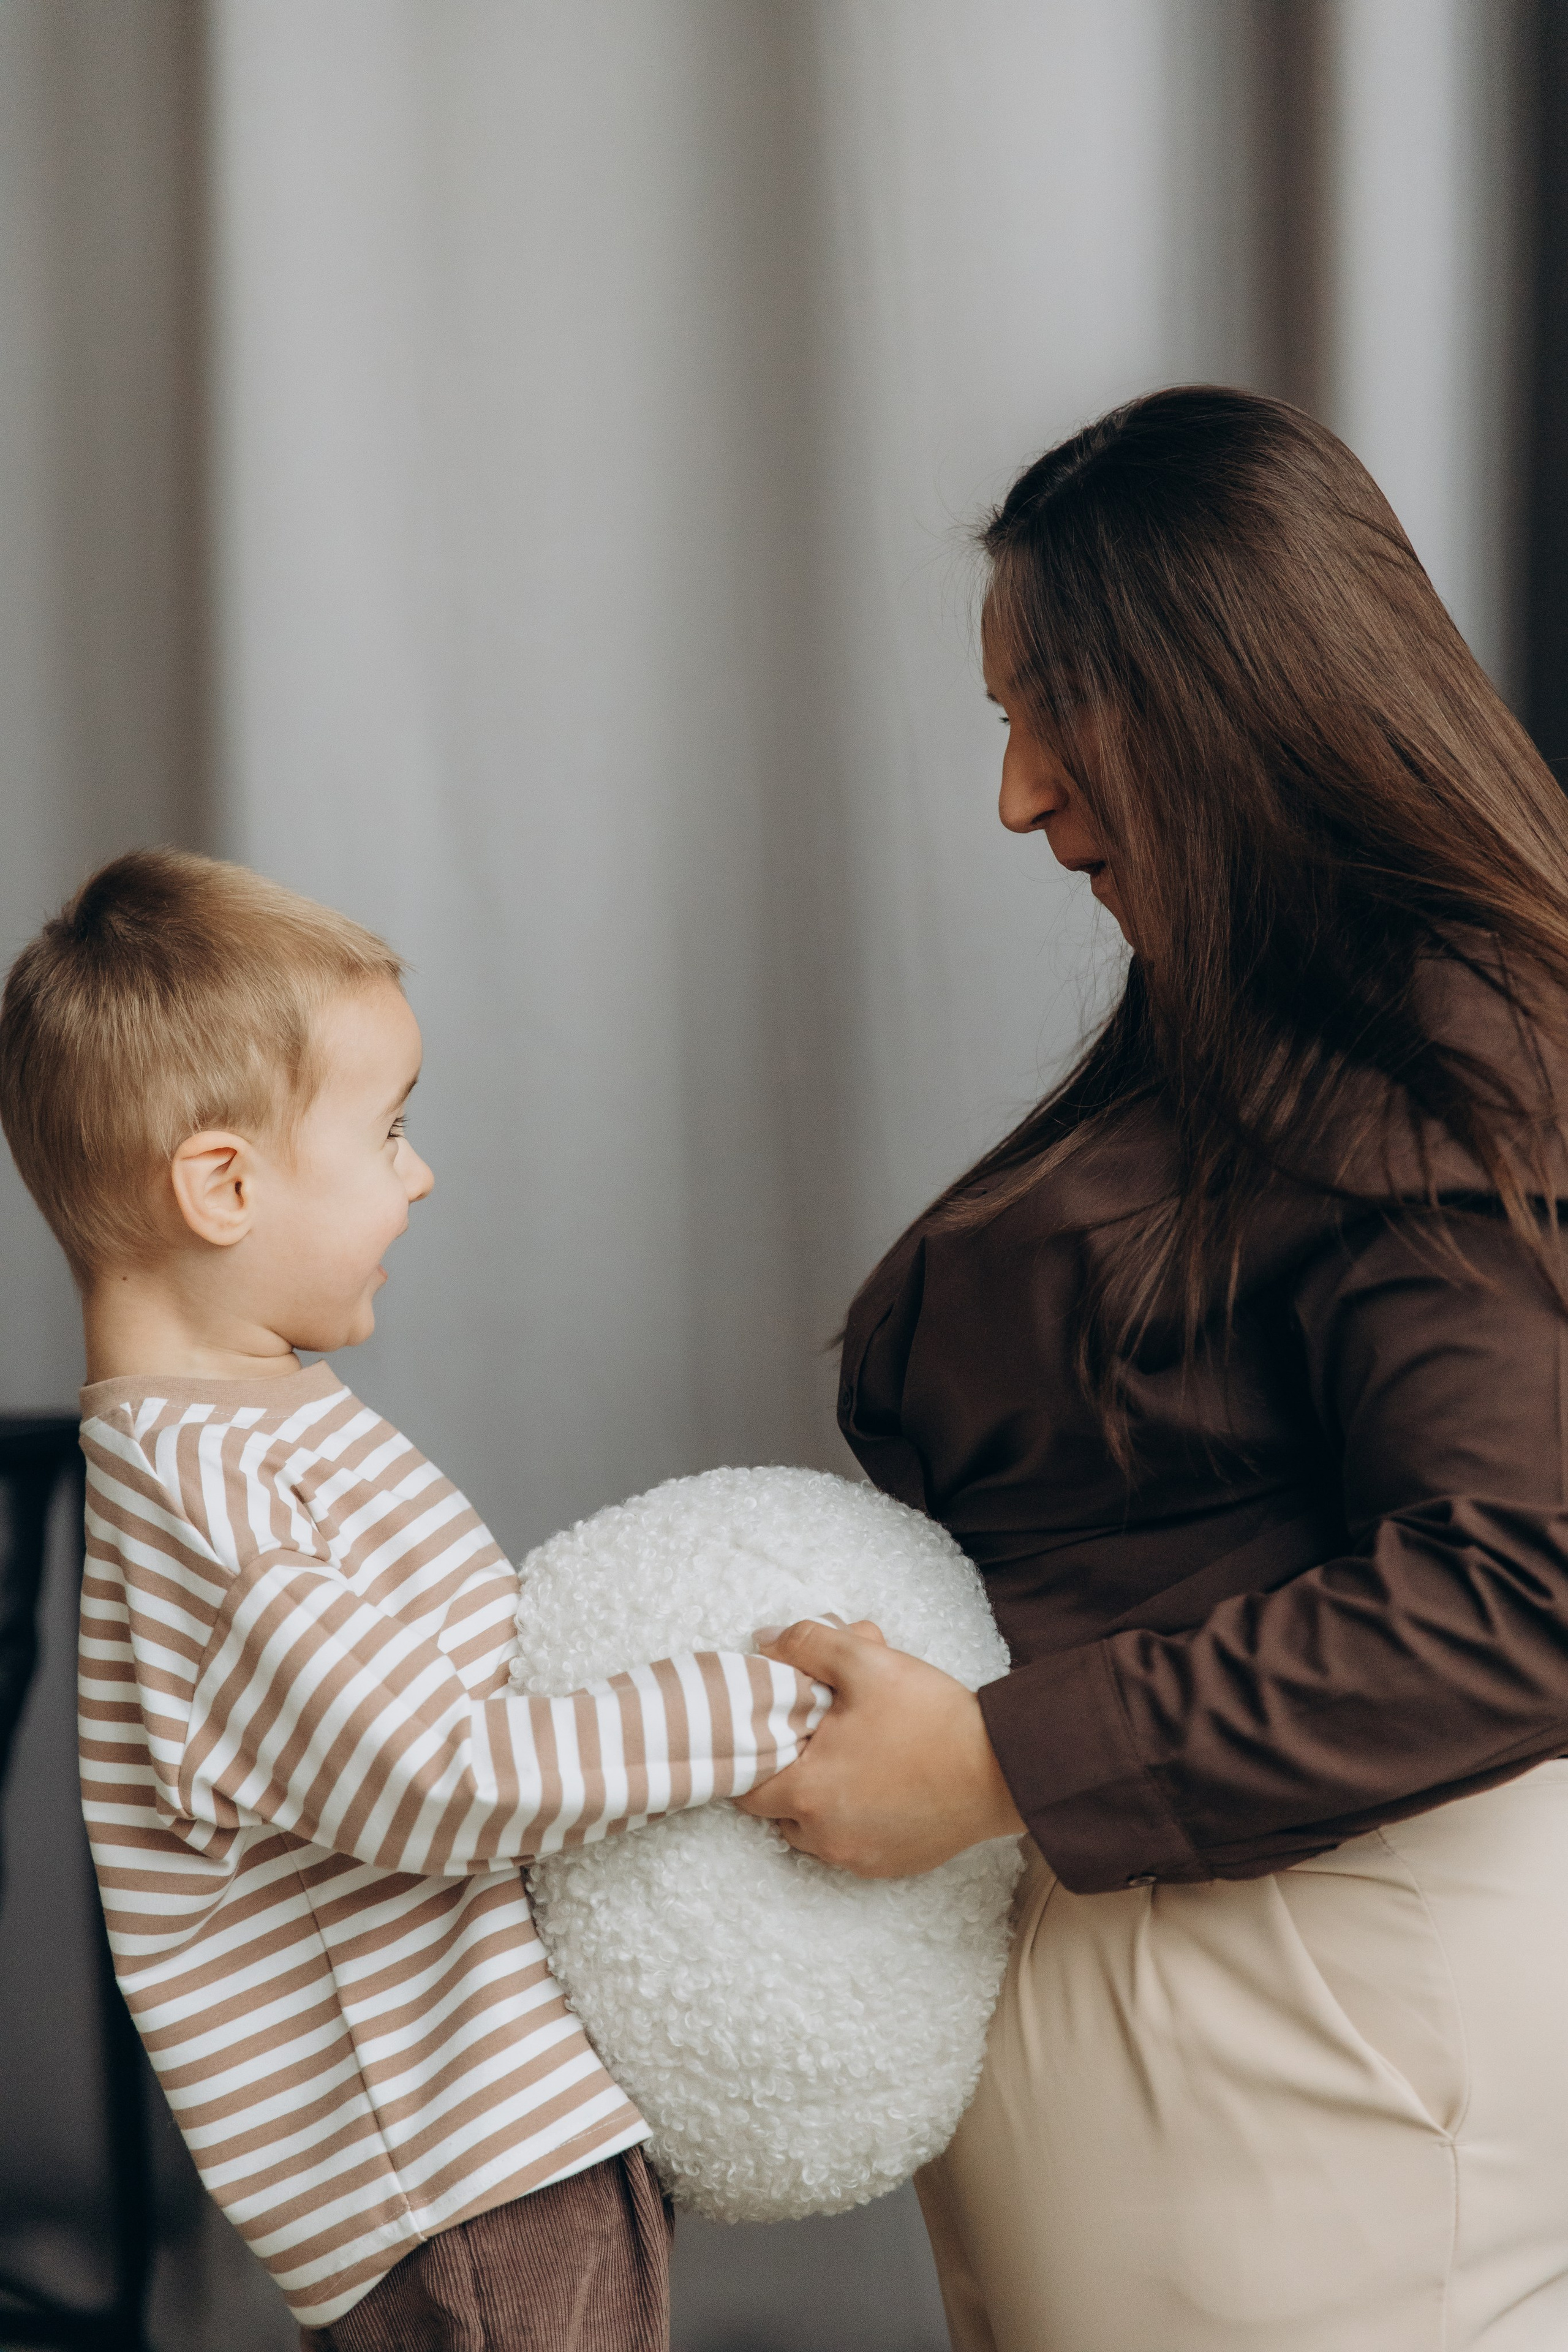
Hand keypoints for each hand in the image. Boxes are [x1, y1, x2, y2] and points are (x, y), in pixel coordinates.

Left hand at [735, 1619, 1024, 1877]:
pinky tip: (879, 1785)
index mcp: (808, 1792)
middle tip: (820, 1740)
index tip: (775, 1734)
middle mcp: (825, 1837)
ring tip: (852, 1760)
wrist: (1001, 1767)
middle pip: (779, 1810)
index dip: (755, 1756)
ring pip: (813, 1831)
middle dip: (791, 1776)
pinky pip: (851, 1845)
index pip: (747, 1788)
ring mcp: (858, 1857)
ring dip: (821, 1801)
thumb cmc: (931, 1716)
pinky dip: (854, 1820)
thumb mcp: (866, 1661)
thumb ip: (807, 1644)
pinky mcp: (888, 1866)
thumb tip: (764, 1641)